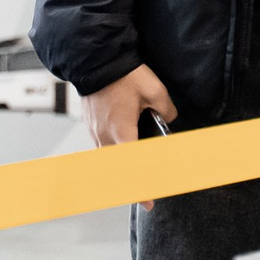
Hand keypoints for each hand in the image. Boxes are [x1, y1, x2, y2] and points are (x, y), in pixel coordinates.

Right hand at [81, 64, 177, 205]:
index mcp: (121, 131)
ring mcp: (95, 129)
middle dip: (131, 182)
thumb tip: (169, 118)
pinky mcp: (90, 122)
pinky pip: (101, 144)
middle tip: (144, 195)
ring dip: (121, 166)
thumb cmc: (123, 74)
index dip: (141, 186)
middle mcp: (104, 135)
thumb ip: (166, 109)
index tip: (149, 201)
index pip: (132, 167)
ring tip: (133, 173)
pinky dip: (112, 152)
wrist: (96, 59)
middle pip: (118, 168)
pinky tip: (122, 148)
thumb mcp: (154, 90)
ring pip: (108, 157)